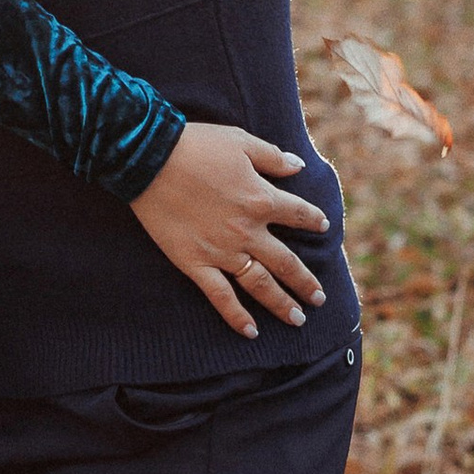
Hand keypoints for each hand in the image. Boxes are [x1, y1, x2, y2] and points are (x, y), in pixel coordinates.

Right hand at [129, 123, 328, 337]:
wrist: (150, 160)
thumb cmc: (197, 145)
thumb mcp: (241, 142)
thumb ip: (273, 157)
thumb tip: (298, 167)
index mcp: (262, 199)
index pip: (299, 214)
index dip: (313, 220)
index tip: (323, 228)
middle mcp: (248, 231)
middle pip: (286, 262)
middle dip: (305, 281)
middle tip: (319, 298)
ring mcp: (222, 251)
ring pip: (260, 285)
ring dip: (282, 303)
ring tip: (298, 318)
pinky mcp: (195, 263)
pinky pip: (220, 296)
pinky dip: (237, 316)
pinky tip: (251, 332)